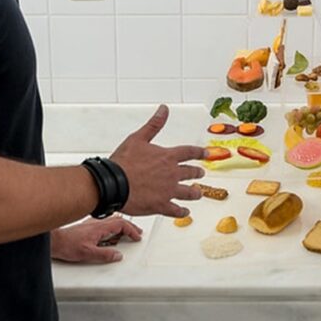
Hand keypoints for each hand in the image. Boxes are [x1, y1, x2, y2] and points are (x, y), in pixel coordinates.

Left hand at [51, 216, 142, 263]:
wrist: (54, 241)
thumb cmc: (68, 245)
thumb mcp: (88, 253)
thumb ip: (104, 255)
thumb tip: (118, 255)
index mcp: (100, 227)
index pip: (121, 225)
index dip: (131, 231)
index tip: (137, 237)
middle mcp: (97, 223)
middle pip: (118, 221)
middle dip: (130, 227)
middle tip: (136, 233)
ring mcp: (92, 224)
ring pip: (111, 221)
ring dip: (121, 226)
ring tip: (126, 233)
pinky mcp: (86, 227)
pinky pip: (104, 223)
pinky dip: (111, 227)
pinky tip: (108, 233)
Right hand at [110, 104, 206, 218]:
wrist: (114, 184)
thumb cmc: (123, 161)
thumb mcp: (138, 138)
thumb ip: (154, 124)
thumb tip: (164, 109)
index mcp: (167, 156)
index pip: (189, 152)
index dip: (199, 152)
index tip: (206, 153)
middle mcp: (172, 173)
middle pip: (190, 172)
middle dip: (197, 172)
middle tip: (201, 172)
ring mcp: (168, 190)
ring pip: (188, 192)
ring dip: (195, 192)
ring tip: (198, 193)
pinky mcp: (161, 205)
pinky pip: (176, 210)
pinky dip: (182, 212)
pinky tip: (185, 212)